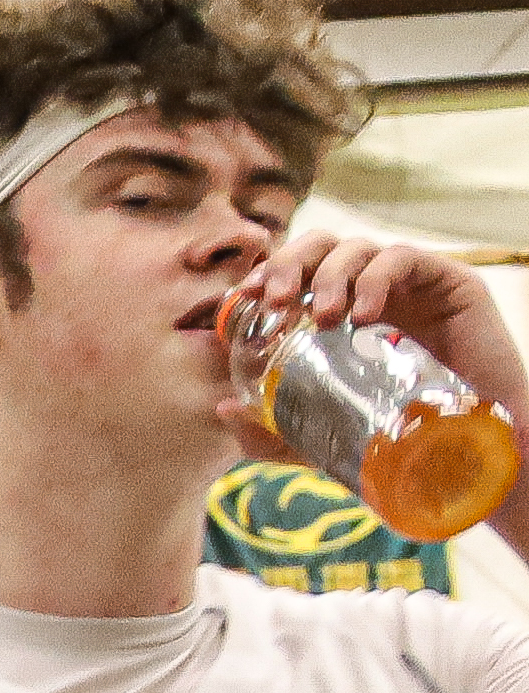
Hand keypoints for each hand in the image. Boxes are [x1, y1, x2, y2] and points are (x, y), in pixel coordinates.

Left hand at [228, 212, 528, 444]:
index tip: (243, 300)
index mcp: (338, 313)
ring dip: (329, 274)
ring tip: (322, 315)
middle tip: (275, 300)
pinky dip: (375, 278)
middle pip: (321, 246)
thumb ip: (270, 433)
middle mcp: (370, 290)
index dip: (266, 276)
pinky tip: (364, 314)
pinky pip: (402, 258)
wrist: (469, 446)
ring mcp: (409, 283)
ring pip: (358, 246)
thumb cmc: (395, 437)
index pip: (295, 275)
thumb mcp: (319, 441)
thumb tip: (222, 410)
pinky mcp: (449, 281)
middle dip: (289, 264)